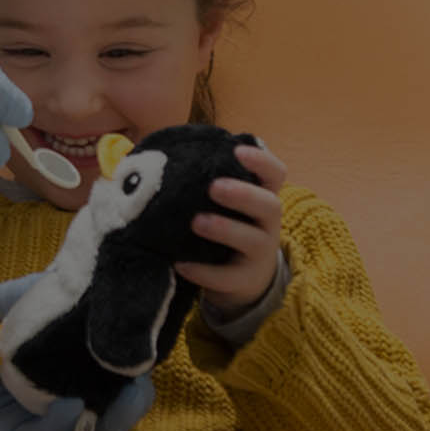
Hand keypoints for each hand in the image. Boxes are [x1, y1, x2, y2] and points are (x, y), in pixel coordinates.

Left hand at [0, 276, 154, 430]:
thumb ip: (25, 297)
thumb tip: (80, 275)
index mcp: (31, 359)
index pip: (86, 361)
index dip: (117, 352)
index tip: (146, 335)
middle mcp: (31, 395)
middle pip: (91, 400)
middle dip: (123, 390)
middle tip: (145, 372)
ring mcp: (14, 424)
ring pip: (71, 428)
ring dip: (102, 414)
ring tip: (127, 392)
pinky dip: (56, 429)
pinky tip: (72, 407)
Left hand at [176, 142, 286, 316]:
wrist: (242, 278)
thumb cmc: (227, 226)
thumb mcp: (224, 204)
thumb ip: (204, 181)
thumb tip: (154, 154)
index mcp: (262, 197)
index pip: (275, 174)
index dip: (262, 161)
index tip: (237, 150)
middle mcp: (268, 224)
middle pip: (270, 205)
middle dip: (243, 194)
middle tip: (213, 187)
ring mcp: (260, 253)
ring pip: (253, 240)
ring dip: (225, 229)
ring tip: (197, 222)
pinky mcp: (245, 280)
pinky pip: (228, 277)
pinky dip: (204, 272)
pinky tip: (181, 265)